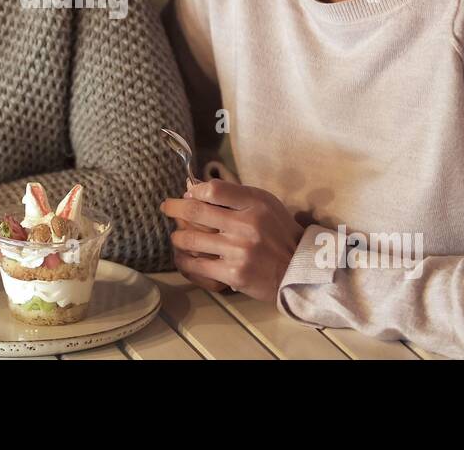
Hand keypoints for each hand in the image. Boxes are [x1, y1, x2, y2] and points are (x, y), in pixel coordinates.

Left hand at [160, 179, 303, 301]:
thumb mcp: (265, 205)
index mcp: (256, 204)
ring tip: (177, 236)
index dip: (195, 190)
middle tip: (166, 207)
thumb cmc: (279, 234)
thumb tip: (195, 188)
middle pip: (196, 211)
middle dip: (174, 207)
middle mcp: (246, 225)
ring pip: (190, 239)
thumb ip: (235, 195)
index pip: (214, 189)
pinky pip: (196, 265)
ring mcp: (238, 251)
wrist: (298, 271)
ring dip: (177, 236)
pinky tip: (182, 257)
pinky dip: (184, 260)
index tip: (188, 193)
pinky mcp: (233, 274)